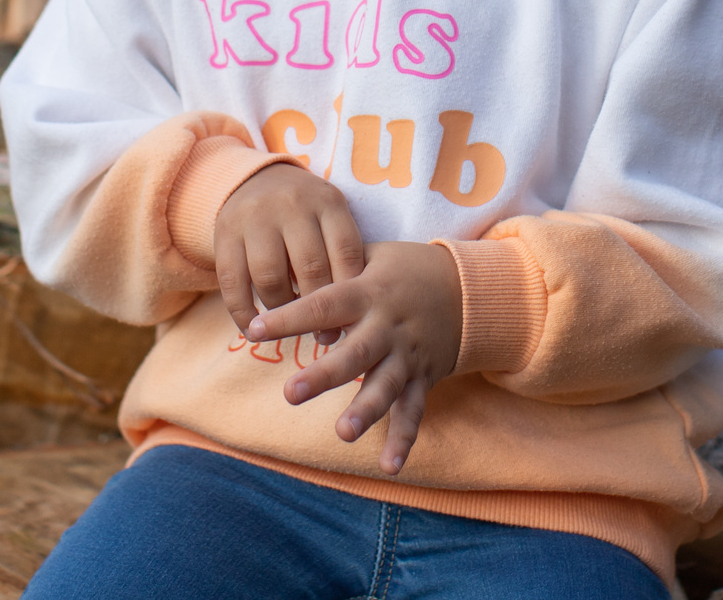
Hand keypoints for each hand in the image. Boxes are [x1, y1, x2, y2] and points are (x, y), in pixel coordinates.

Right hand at [214, 164, 366, 339]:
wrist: (254, 180)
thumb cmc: (304, 213)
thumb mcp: (330, 219)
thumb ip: (340, 257)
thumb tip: (343, 321)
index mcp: (327, 201)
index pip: (346, 252)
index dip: (348, 292)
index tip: (349, 320)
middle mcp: (292, 205)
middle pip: (310, 268)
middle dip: (318, 310)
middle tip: (324, 335)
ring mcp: (256, 218)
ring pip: (271, 279)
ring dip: (282, 313)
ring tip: (292, 326)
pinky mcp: (225, 234)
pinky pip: (232, 283)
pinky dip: (242, 313)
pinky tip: (253, 330)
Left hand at [248, 240, 463, 474]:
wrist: (467, 288)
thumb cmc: (404, 269)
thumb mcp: (371, 256)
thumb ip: (332, 268)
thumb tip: (281, 274)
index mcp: (368, 293)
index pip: (324, 305)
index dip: (290, 317)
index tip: (255, 329)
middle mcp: (388, 327)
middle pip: (355, 353)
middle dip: (324, 375)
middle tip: (290, 393)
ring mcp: (407, 356)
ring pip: (385, 386)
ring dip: (365, 411)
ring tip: (343, 433)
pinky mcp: (423, 378)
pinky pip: (413, 411)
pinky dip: (403, 439)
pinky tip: (389, 465)